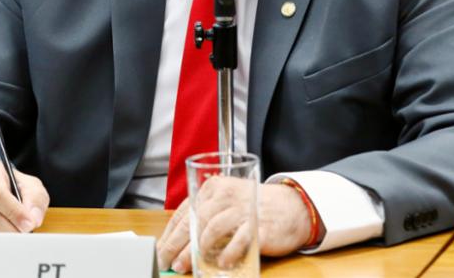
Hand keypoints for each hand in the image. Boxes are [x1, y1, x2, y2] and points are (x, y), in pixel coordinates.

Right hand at [0, 161, 49, 232]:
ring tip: (16, 234)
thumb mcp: (28, 184)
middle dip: (9, 228)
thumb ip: (35, 198)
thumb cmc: (10, 185)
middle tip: (24, 234)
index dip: (14, 212)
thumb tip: (33, 218)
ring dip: (1, 236)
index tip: (28, 224)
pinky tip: (2, 236)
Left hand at [157, 180, 312, 273]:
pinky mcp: (259, 226)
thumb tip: (179, 245)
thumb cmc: (254, 208)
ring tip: (189, 265)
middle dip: (177, 245)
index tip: (161, 250)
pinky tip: (220, 263)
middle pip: (195, 220)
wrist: (292, 208)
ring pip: (213, 229)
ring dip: (197, 251)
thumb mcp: (227, 203)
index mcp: (215, 187)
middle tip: (169, 262)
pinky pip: (238, 241)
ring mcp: (244, 210)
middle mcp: (228, 196)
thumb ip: (206, 216)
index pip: (185, 211)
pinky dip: (227, 253)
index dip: (170, 233)